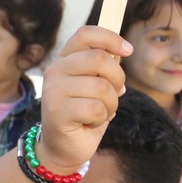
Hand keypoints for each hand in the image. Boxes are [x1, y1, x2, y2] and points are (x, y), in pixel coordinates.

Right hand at [34, 25, 129, 176]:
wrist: (64, 147)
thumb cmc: (84, 114)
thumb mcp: (95, 84)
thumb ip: (103, 66)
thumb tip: (122, 51)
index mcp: (64, 60)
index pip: (85, 34)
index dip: (110, 38)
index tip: (128, 51)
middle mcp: (55, 71)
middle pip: (99, 58)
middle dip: (117, 78)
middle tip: (116, 93)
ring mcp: (53, 91)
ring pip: (101, 86)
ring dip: (111, 104)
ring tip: (101, 112)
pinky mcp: (57, 112)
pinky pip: (96, 108)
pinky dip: (102, 118)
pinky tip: (91, 122)